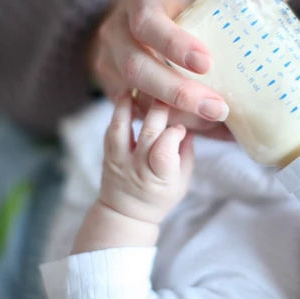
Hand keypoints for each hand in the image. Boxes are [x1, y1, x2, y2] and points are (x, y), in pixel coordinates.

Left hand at [71, 94, 193, 253]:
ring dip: (129, 104)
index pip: (165, 150)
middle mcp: (138, 168)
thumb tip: (191, 123)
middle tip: (168, 91)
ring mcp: (119, 160)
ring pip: (121, 128)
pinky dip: (118, 111)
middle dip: (159, 109)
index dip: (175, 133)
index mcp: (160, 177)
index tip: (182, 126)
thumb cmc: (160, 196)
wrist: (125, 212)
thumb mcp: (182, 180)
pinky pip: (111, 129)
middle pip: (148, 133)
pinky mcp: (108, 154)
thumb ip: (187, 152)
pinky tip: (126, 96)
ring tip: (138, 86)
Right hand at [88, 0, 299, 137]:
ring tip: (213, 124)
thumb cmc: (175, 9)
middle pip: (136, 66)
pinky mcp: (110, 87)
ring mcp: (107, 62)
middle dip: (176, 91)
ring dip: (174, 112)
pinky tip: (198, 130)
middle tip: (218, 107)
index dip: (173, 44)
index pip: (148, 23)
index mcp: (140, 2)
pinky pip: (135, 111)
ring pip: (134, 94)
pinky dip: (168, 122)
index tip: (206, 63)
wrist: (132, 24)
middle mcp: (115, 31)